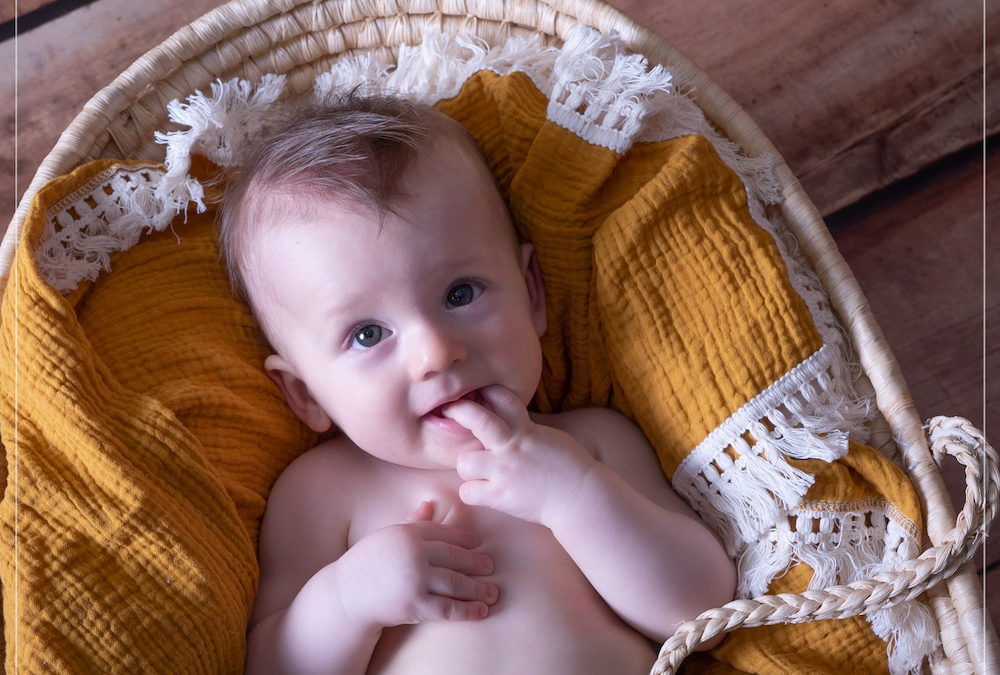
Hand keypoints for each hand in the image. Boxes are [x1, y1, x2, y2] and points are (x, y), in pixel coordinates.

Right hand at [336, 501, 498, 628]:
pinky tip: (481, 611)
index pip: (444, 534)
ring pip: (456, 583)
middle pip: (454, 557)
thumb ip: (411, 521)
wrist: (346, 594)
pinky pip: (447, 608)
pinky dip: (467, 610)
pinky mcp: (413, 604)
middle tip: (491, 567)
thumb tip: (430, 503)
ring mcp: (414, 578)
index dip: (464, 539)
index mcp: (408, 533)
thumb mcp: (388, 536)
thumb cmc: (368, 563)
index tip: (478, 544)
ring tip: (493, 592)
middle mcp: (414, 553)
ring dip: (478, 589)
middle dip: (476, 563)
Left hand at [444, 385, 596, 526]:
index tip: (479, 394)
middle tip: (450, 411)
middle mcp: (512, 447)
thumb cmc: (571, 468)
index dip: (488, 392)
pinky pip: (468, 492)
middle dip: (460, 411)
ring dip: (469, 466)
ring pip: (465, 462)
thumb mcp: (549, 438)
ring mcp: (504, 472)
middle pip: (476, 419)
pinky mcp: (501, 496)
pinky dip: (473, 493)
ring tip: (479, 471)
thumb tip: (510, 423)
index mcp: (527, 430)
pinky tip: (483, 492)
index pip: (503, 398)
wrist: (582, 497)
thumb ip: (526, 430)